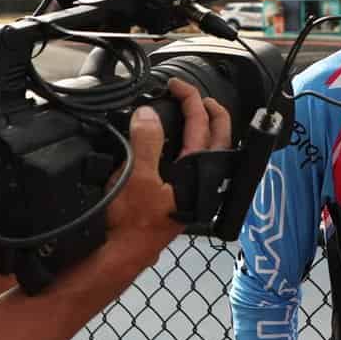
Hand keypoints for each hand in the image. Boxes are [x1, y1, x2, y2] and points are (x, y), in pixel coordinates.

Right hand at [104, 80, 229, 257]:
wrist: (121, 254)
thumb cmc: (131, 223)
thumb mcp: (136, 176)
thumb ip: (145, 141)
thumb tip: (148, 114)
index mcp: (198, 173)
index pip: (202, 125)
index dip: (190, 98)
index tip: (175, 85)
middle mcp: (202, 183)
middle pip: (219, 138)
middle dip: (212, 113)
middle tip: (196, 98)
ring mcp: (193, 193)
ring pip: (210, 154)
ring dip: (204, 133)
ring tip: (192, 117)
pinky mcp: (180, 201)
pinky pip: (194, 168)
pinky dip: (189, 151)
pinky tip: (175, 150)